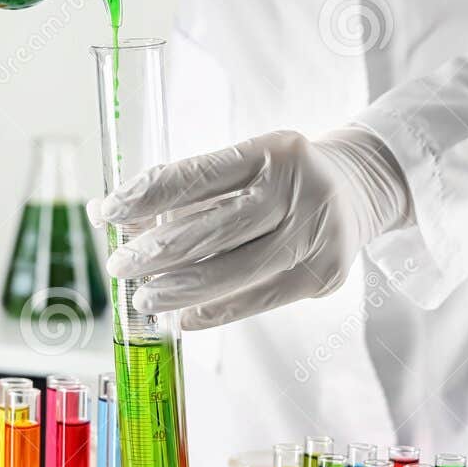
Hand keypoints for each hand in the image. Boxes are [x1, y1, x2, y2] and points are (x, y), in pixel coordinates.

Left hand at [90, 127, 411, 328]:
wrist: (361, 187)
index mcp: (273, 150)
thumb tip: (114, 217)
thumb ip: (189, 190)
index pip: (197, 176)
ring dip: (179, 290)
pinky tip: (183, 316)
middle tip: (118, 265)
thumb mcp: (246, 164)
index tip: (106, 212)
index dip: (145, 196)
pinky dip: (215, 311)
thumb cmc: (284, 176)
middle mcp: (299, 190)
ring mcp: (317, 236)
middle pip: (213, 230)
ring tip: (144, 297)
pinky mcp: (324, 275)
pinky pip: (257, 300)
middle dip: (155, 252)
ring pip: (234, 273)